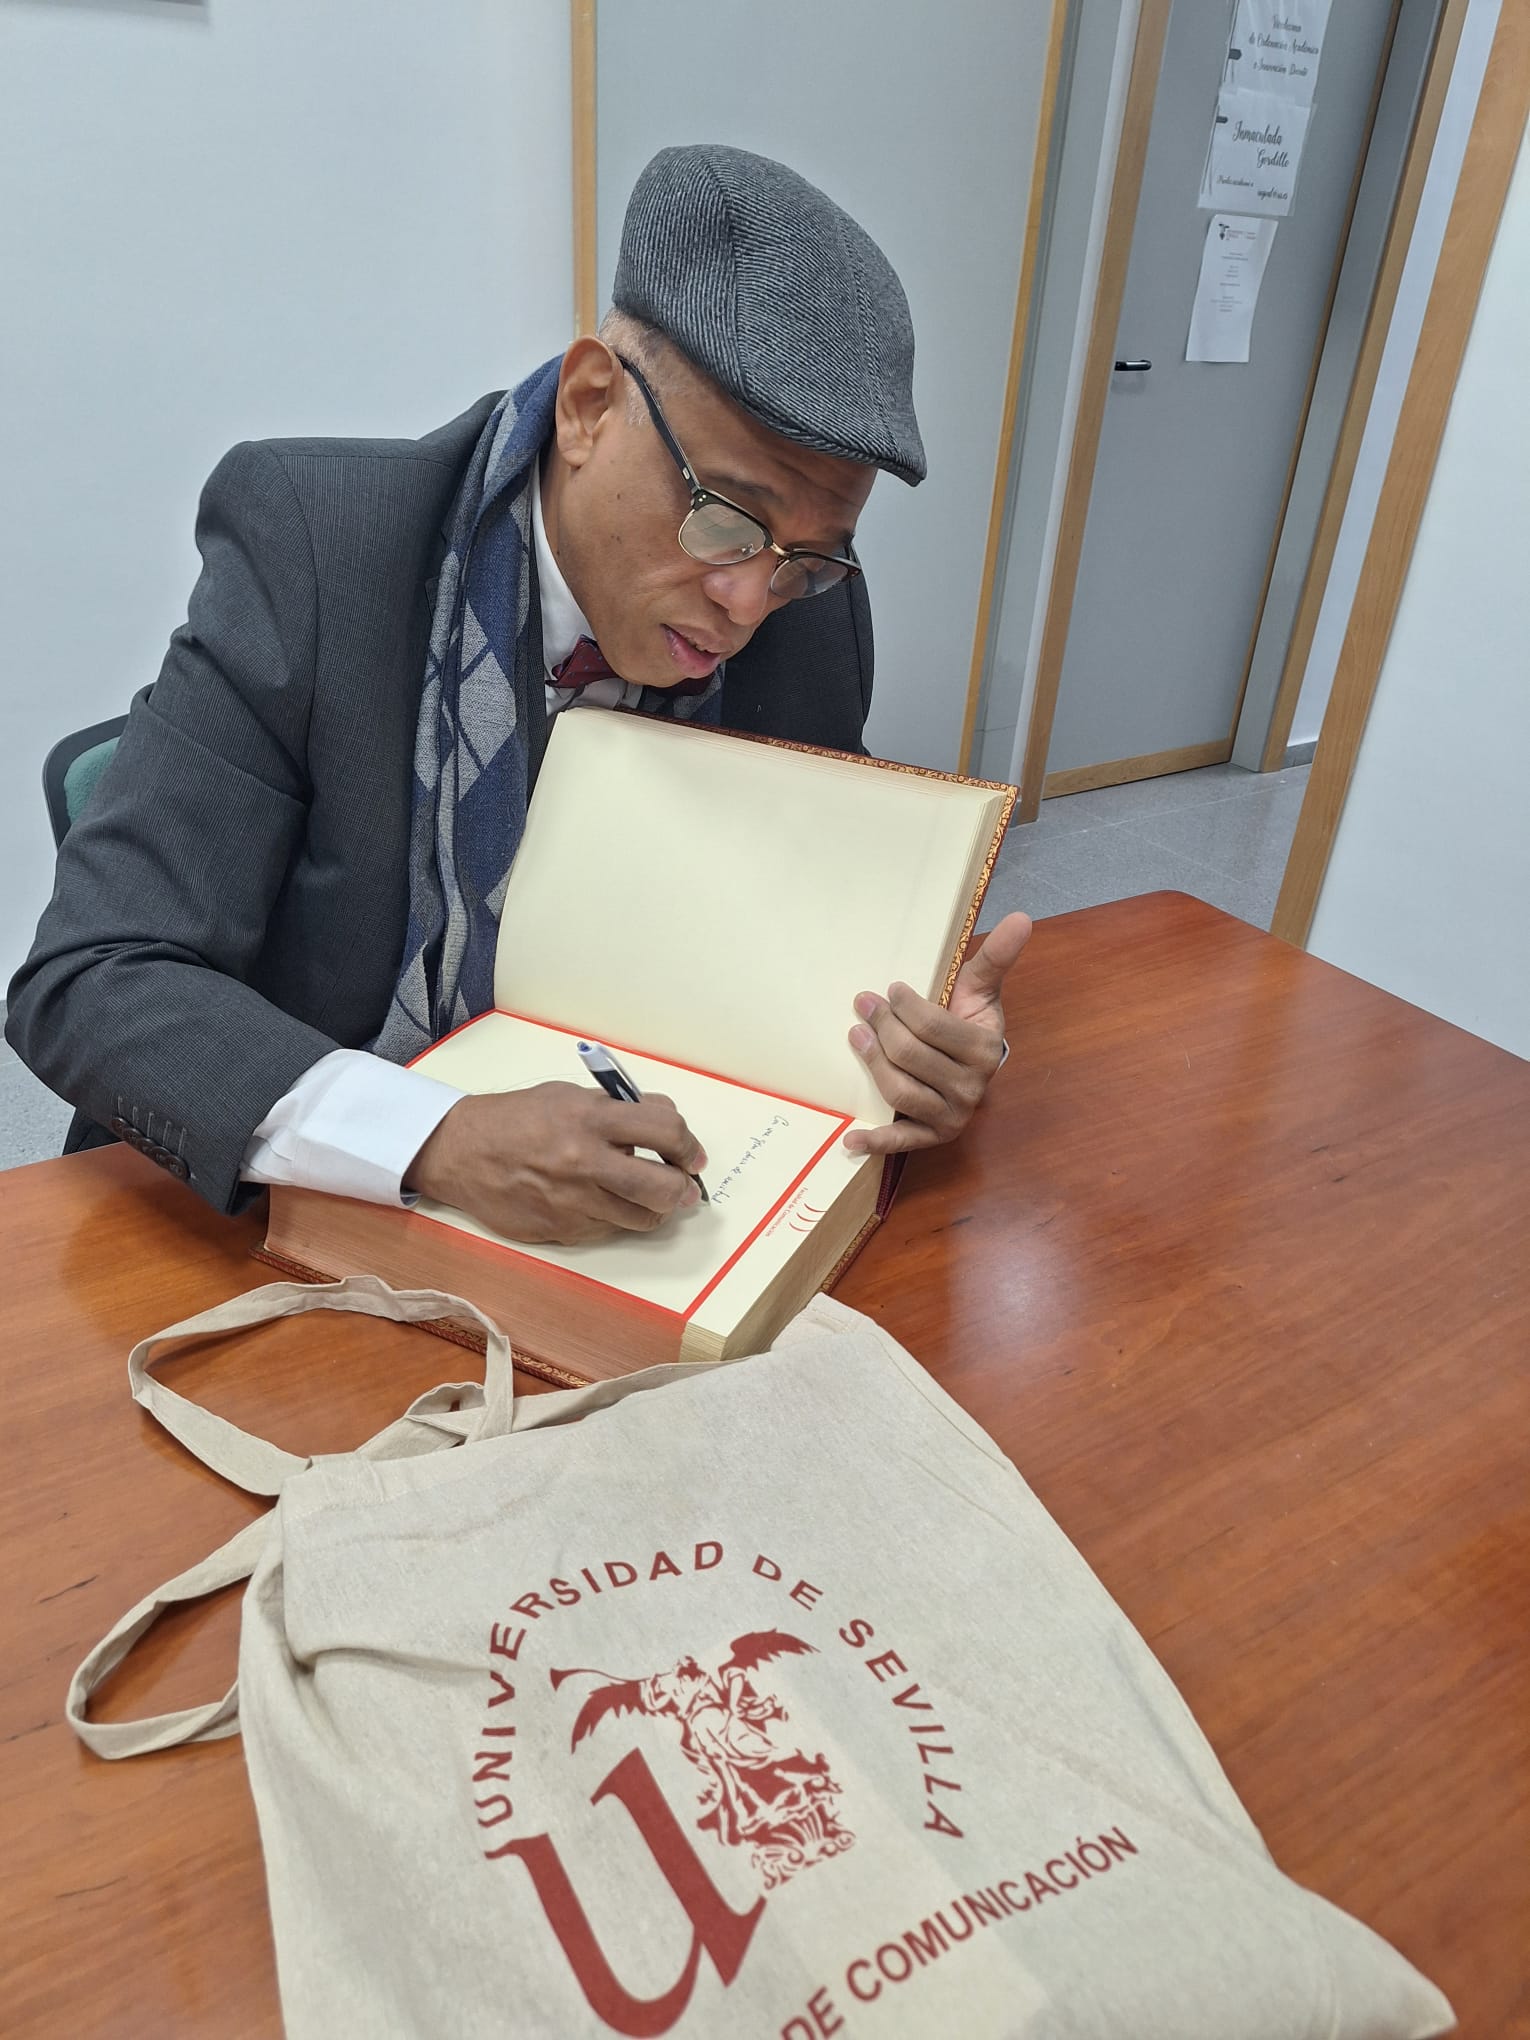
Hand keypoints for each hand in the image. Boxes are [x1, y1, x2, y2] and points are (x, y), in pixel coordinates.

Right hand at [405, 1082, 707, 1245]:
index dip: (688, 1145)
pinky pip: (609, 1229)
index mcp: (590, 1118)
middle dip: (683, 1189)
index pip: (666, 1131)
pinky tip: (603, 1202)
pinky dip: (616, 1217)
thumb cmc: (518, 1118)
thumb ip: (618, 1110)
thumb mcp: (569, 1096)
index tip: (691, 1155)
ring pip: (642, 1218)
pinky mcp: (562, 1230)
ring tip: (646, 1196)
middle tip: (684, 1186)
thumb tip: (665, 1127)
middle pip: (663, 1188)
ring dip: (654, 1208)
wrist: (462, 1152)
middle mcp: (585, 1162)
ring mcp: (573, 1202)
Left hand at [842, 912, 1032, 1155]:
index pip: (933, 1027)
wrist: (974, 1066)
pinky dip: (876, 1142)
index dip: (905, 1005)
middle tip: (863, 1006)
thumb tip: (1022, 917)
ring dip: (871, 1064)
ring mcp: (952, 1116)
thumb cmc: (968, 1021)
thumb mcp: (980, 989)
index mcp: (984, 1050)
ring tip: (854, 1037)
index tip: (890, 989)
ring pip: (900, 1092)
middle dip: (881, 1028)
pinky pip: (902, 1142)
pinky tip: (851, 1140)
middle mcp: (972, 1088)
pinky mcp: (932, 1137)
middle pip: (910, 1057)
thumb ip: (996, 957)